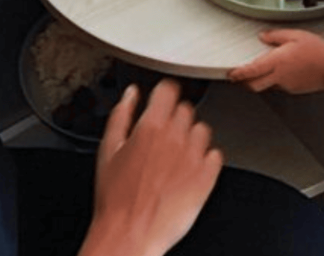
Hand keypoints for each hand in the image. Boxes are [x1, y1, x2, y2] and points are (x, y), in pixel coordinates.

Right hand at [87, 80, 222, 255]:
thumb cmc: (116, 198)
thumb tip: (131, 93)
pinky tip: (189, 170)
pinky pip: (215, 154)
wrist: (130, 233)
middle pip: (186, 109)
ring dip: (191, 137)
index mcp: (151, 127)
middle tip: (163, 137)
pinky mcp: (207, 177)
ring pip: (203, 130)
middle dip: (175, 118)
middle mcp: (176, 137)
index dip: (165, 93)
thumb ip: (121, 115)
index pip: (169, 89)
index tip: (163, 100)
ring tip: (176, 156)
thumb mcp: (108, 150)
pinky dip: (205, 159)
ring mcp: (194, 157)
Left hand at [227, 29, 323, 94]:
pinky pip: (278, 86)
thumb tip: (262, 36)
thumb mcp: (296, 35)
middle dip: (243, 82)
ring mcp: (286, 85)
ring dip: (259, 80)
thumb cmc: (318, 51)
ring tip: (260, 70)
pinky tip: (281, 71)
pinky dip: (274, 80)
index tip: (231, 73)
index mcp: (277, 62)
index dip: (239, 73)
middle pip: (254, 85)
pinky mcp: (293, 89)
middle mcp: (279, 76)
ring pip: (266, 86)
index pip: (252, 71)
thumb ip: (276, 36)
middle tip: (238, 77)